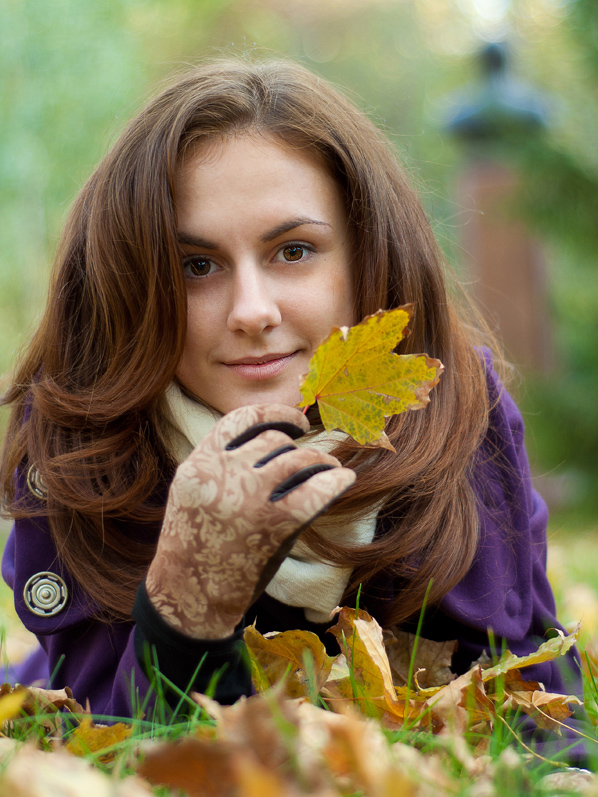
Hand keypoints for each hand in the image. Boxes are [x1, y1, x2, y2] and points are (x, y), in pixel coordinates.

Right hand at [145, 404, 355, 638]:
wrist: (188, 599)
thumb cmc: (195, 547)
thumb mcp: (193, 495)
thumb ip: (220, 467)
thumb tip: (274, 443)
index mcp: (197, 464)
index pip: (240, 419)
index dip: (274, 415)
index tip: (295, 422)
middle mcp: (221, 474)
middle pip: (273, 441)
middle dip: (297, 446)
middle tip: (313, 458)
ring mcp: (247, 498)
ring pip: (296, 458)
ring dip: (320, 460)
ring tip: (331, 468)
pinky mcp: (272, 524)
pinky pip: (315, 490)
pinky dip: (335, 480)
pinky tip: (345, 479)